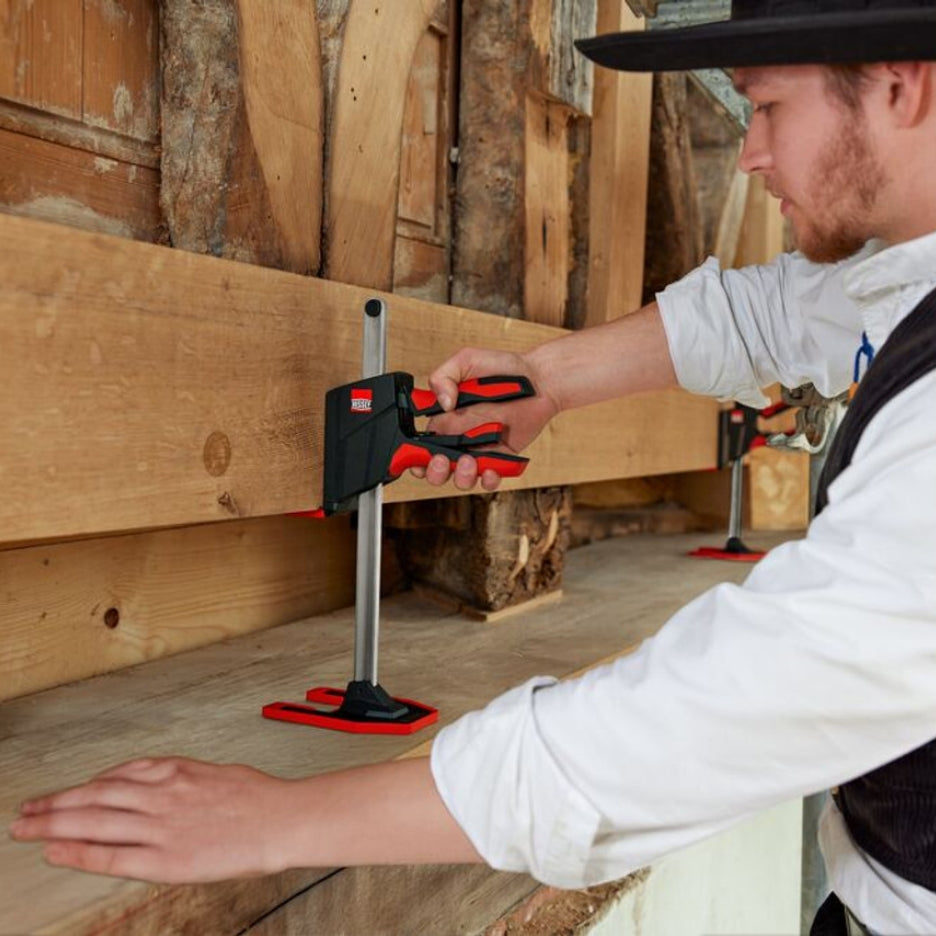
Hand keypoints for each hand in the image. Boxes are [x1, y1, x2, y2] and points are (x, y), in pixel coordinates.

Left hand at [9, 757, 296, 882]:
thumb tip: (152, 783)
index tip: (59, 795)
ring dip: (54, 825)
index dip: (80, 787)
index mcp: (174, 771)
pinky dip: (80, 853)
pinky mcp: (166, 858)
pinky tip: (58, 852)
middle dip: (54, 804)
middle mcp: (161, 794)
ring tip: (26, 830)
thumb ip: (178, 778)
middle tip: (24, 812)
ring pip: (94, 821)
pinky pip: (112, 855)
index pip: (113, 776)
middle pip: (94, 796)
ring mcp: (160, 826)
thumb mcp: (213, 772)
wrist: (280, 819)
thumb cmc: (256, 797)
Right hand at [417, 347, 558, 490]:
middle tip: (442, 460)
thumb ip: (444, 376)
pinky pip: (489, 478)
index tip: (414, 456)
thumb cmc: (504, 368)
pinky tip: (490, 469)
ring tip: (469, 461)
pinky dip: (488, 480)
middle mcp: (459, 437)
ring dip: (460, 476)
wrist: (540, 380)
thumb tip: (442, 403)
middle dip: (434, 471)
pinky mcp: (500, 458)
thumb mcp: (467, 360)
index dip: (411, 455)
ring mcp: (479, 450)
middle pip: (436, 469)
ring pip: (461, 478)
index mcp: (445, 418)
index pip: (419, 444)